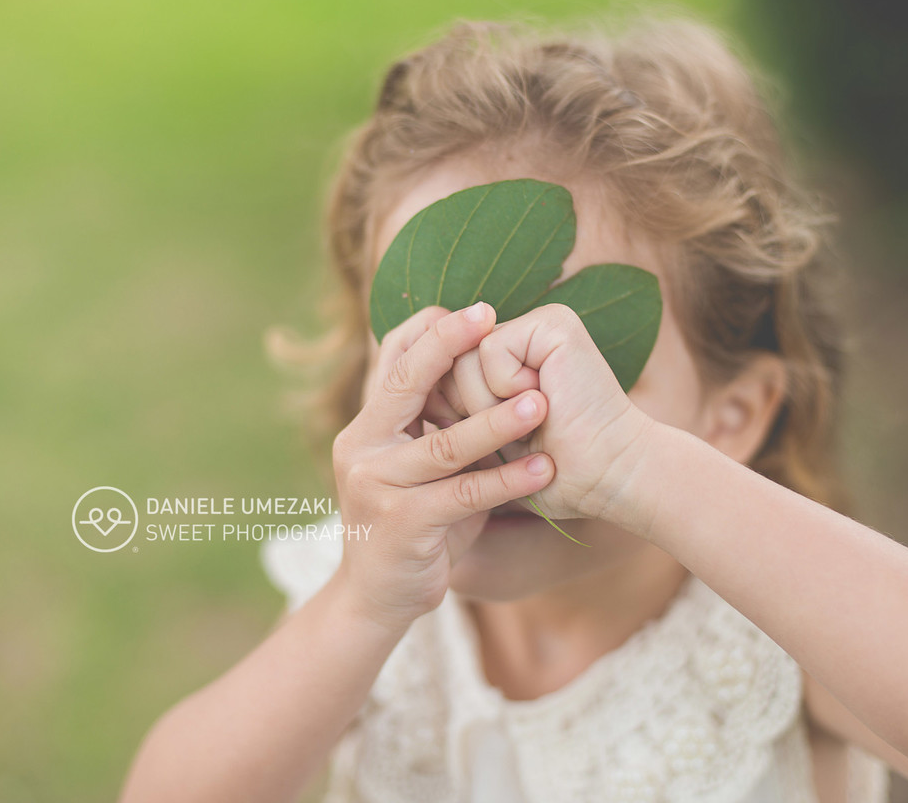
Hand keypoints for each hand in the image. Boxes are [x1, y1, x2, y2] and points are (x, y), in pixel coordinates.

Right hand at [333, 303, 555, 632]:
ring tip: (541, 403)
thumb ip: (440, 424)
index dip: (433, 330)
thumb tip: (490, 370)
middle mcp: (363, 447)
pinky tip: (544, 468)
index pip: (391, 358)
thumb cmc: (414, 522)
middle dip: (450, 346)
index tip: (479, 309)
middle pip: (407, 383)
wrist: (377, 598)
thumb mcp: (419, 467)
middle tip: (494, 318)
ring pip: (444, 445)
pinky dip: (508, 481)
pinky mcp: (403, 524)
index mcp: (367, 425)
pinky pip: (464, 495)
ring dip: (496, 422)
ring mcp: (378, 486)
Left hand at [448, 303, 654, 533]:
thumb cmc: (552, 475)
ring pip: (462, 358)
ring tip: (536, 417)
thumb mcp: (487, 440)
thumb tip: (407, 386)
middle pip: (446, 363)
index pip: (443, 371)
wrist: (607, 480)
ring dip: (488, 407)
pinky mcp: (554, 323)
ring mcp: (540, 323)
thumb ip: (453, 410)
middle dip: (468, 411)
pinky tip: (545, 401)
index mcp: (511, 357)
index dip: (451, 410)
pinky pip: (490, 351)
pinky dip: (508, 389)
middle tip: (521, 428)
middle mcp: (524, 333)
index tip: (491, 436)